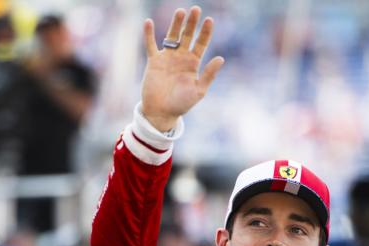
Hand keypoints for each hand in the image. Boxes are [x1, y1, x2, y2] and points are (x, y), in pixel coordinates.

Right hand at [140, 6, 223, 131]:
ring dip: (175, 24)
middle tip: (196, 9)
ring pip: (172, 36)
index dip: (205, 32)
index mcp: (193, 63)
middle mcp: (181, 57)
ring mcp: (167, 58)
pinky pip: (151, 45)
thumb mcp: (198, 90)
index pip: (201, 43)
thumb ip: (208, 74)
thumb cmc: (181, 104)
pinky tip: (148, 22)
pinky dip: (149, 34)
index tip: (209, 20)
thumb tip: (221, 58)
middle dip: (192, 23)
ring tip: (180, 11)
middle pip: (187, 36)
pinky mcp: (154, 61)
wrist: (161, 112)